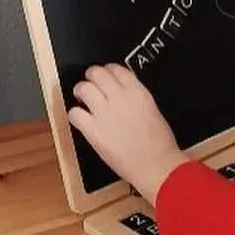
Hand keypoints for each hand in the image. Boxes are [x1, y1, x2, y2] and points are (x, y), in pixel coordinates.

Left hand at [68, 64, 185, 204]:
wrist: (156, 165)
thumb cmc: (160, 144)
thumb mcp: (153, 110)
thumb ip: (136, 98)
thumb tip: (121, 94)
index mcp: (138, 92)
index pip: (116, 68)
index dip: (107, 71)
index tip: (105, 76)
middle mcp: (120, 98)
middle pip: (97, 73)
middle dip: (91, 77)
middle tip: (91, 85)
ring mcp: (105, 113)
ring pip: (83, 88)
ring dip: (80, 91)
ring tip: (82, 99)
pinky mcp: (93, 131)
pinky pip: (74, 113)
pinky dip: (75, 114)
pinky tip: (81, 120)